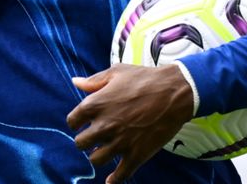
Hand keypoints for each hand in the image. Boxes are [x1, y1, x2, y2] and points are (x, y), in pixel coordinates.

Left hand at [66, 64, 192, 182]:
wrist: (174, 92)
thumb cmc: (145, 79)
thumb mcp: (116, 72)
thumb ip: (93, 81)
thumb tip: (75, 82)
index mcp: (95, 104)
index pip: (72, 122)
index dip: (76, 122)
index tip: (82, 123)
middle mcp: (104, 126)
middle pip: (81, 143)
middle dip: (85, 140)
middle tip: (93, 137)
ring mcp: (120, 142)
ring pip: (96, 159)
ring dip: (98, 155)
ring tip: (103, 151)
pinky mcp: (137, 154)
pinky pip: (120, 175)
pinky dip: (114, 180)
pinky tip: (110, 181)